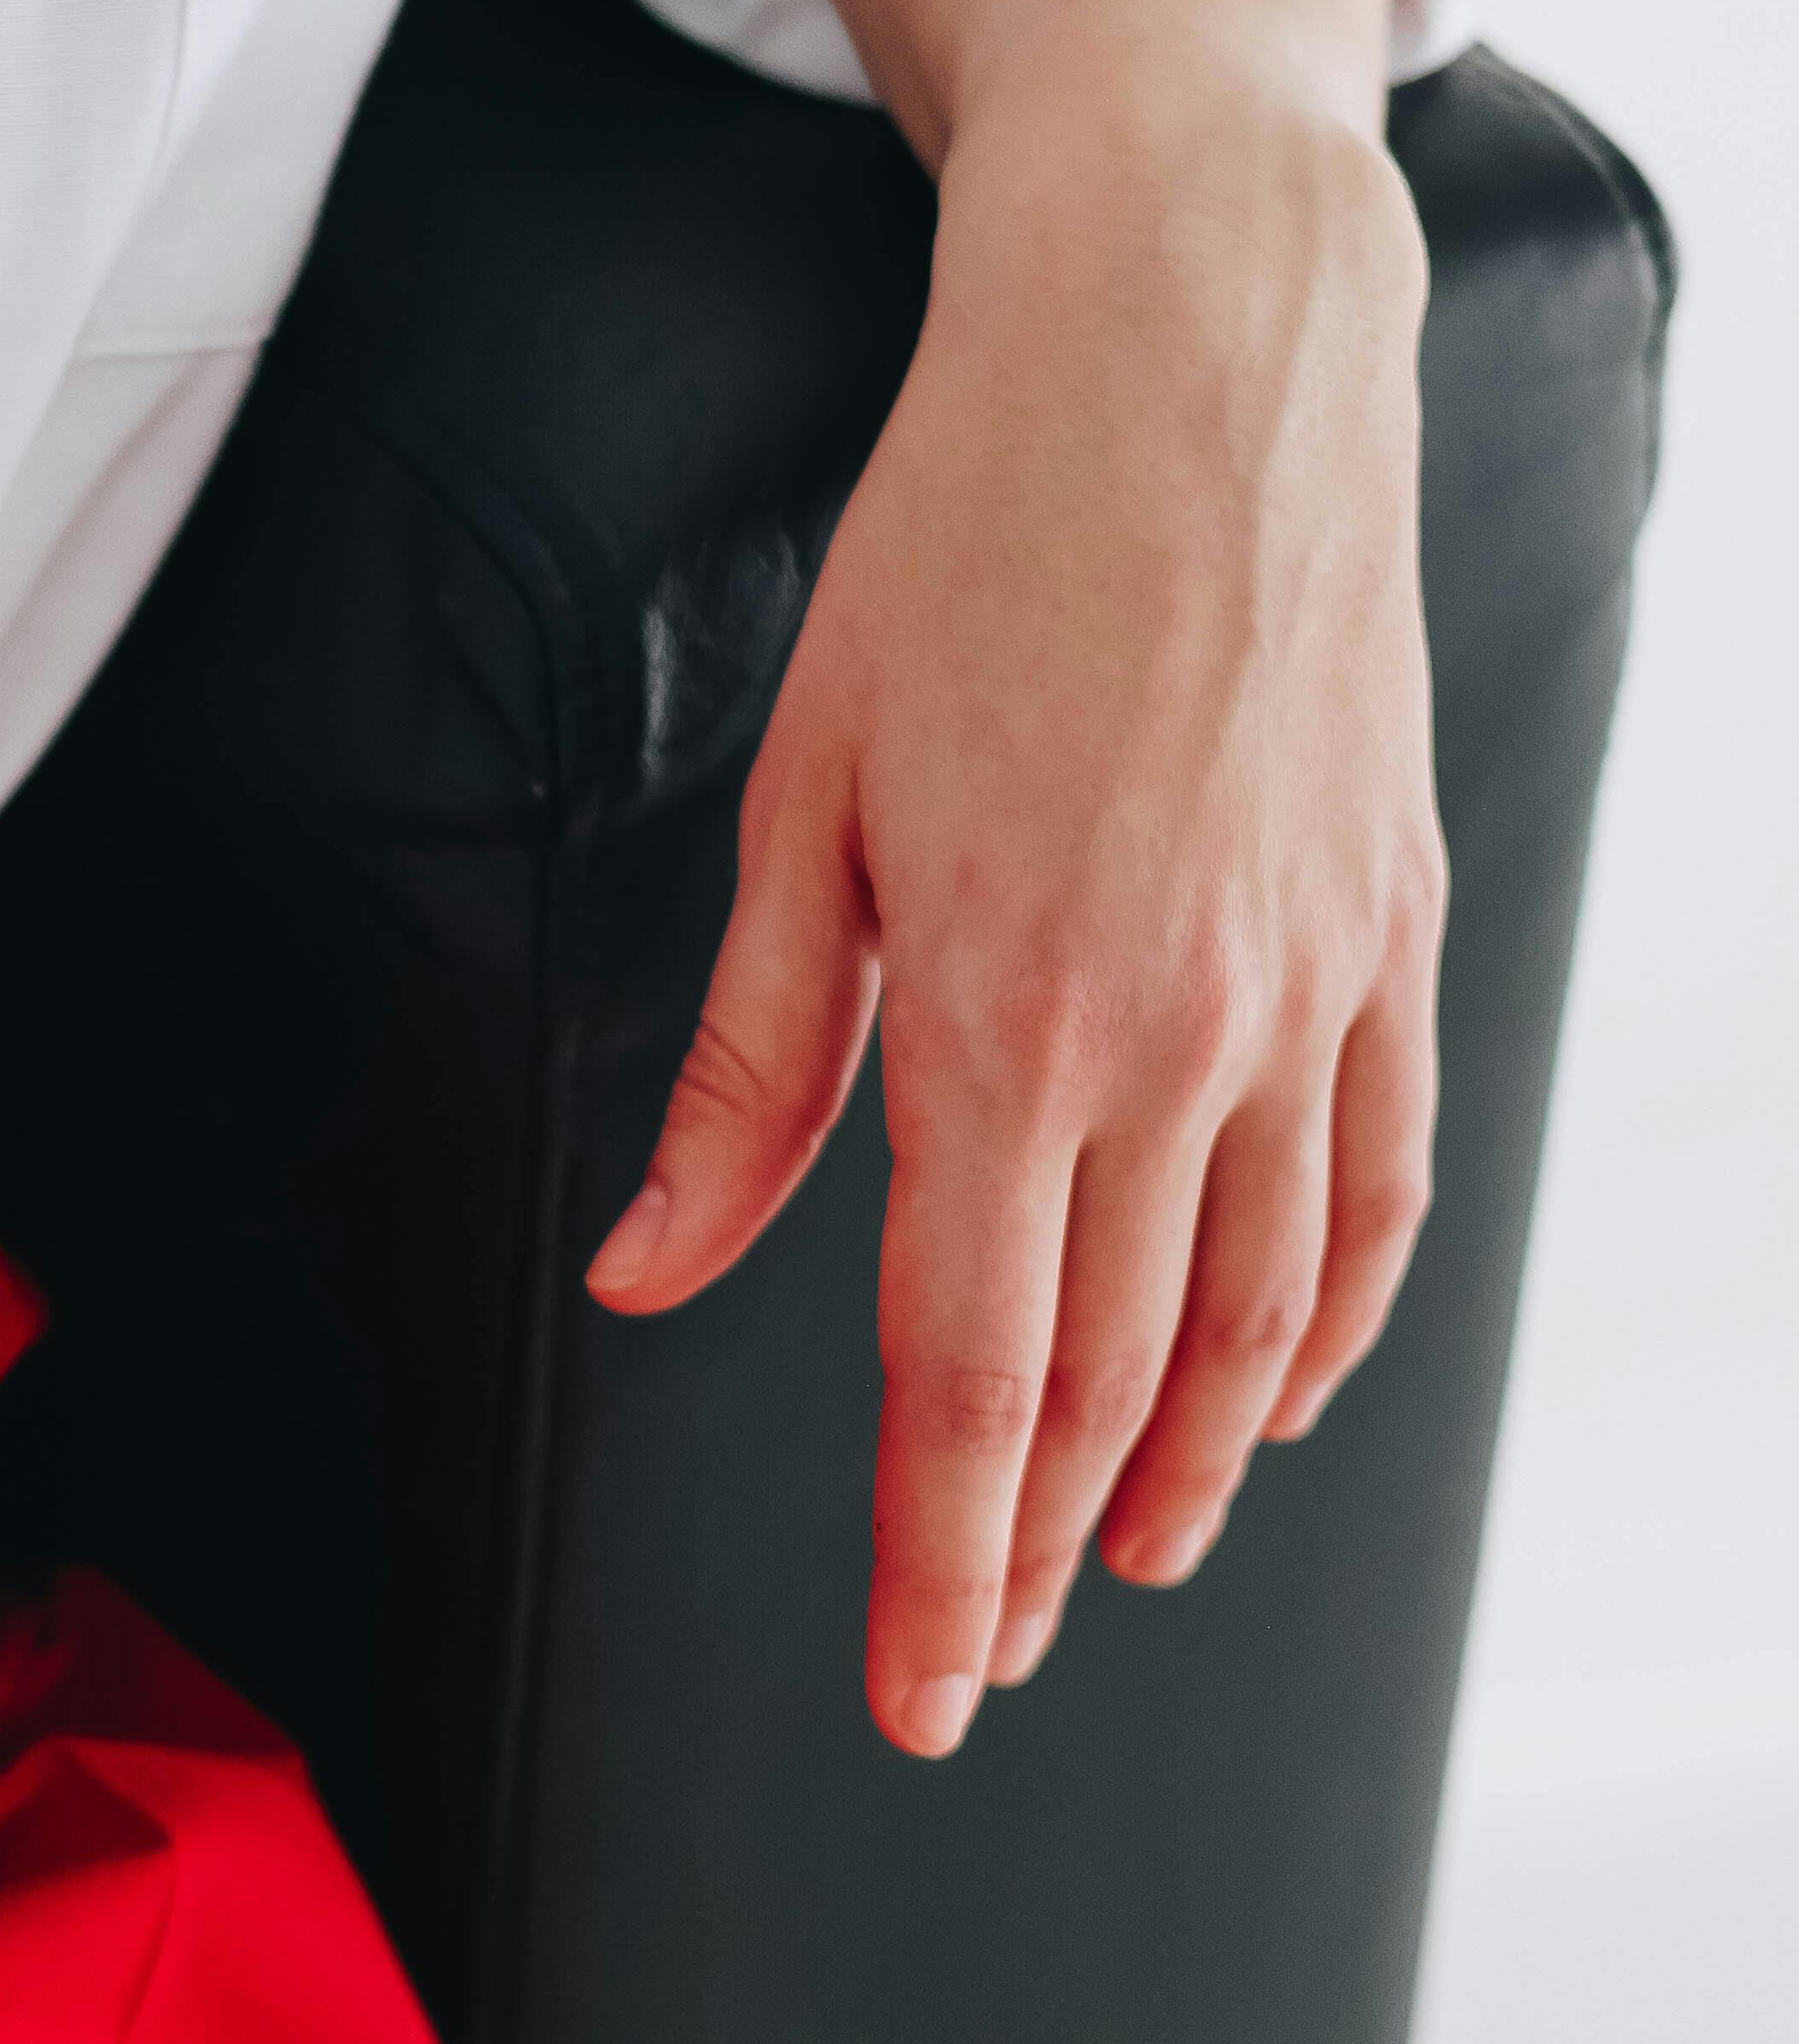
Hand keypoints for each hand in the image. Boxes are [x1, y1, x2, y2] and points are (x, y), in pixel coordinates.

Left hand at [587, 0, 1436, 1757]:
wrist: (1187, 354)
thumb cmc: (967, 545)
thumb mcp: (799, 805)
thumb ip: (746, 1071)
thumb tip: (654, 1271)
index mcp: (1011, 1015)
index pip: (969, 1372)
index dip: (945, 1561)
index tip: (925, 1689)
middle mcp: (1183, 1033)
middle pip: (1111, 1376)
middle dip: (1045, 1549)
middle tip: (993, 1655)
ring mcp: (1311, 991)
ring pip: (1259, 1313)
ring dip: (1192, 1467)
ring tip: (1129, 1563)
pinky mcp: (1390, 935)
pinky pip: (1374, 1187)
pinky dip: (1329, 1321)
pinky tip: (1276, 1392)